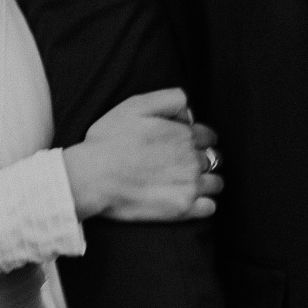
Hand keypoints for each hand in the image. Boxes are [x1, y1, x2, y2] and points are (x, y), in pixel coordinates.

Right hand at [63, 88, 222, 222]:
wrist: (92, 178)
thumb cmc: (108, 141)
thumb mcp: (135, 105)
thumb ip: (169, 99)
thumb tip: (189, 111)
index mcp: (184, 134)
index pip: (207, 136)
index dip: (196, 139)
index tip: (180, 145)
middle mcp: (192, 159)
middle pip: (212, 158)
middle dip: (199, 160)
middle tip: (177, 165)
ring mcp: (189, 185)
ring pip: (215, 183)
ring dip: (205, 181)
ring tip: (184, 184)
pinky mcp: (182, 209)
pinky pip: (209, 207)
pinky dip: (204, 204)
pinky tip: (187, 200)